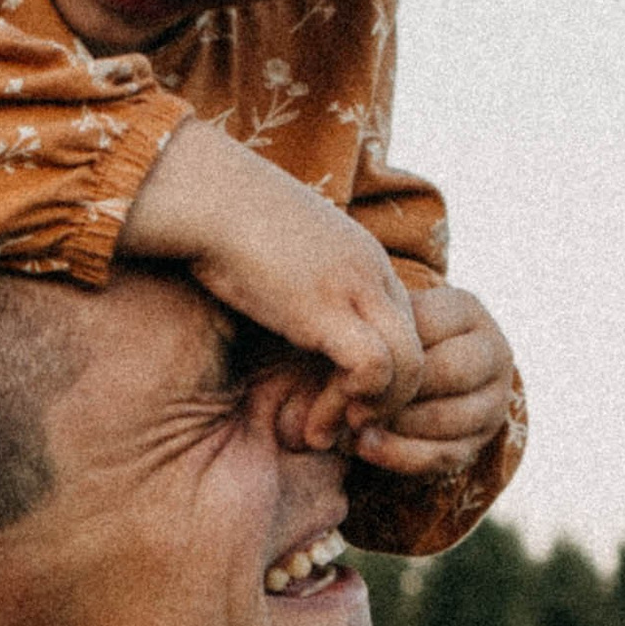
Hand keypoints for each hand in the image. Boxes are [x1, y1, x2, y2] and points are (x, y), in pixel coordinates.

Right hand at [118, 125, 421, 440]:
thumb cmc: (222, 222)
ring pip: (409, 369)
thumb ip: (299, 284)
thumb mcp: (279, 254)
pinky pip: (372, 368)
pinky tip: (313, 419)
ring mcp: (356, 288)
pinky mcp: (327, 307)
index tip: (341, 403)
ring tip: (325, 432)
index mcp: (365, 261)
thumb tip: (282, 312)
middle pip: (420, 354)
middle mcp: (373, 273)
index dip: (382, 379)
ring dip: (371, 413)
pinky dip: (349, 403)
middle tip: (345, 429)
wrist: (203, 193)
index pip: (407, 332)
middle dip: (387, 405)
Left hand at [348, 285, 517, 478]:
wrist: (404, 379)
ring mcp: (494, 399)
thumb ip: (359, 341)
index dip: (384, 350)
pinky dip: (402, 455)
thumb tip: (333, 376)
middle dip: (397, 393)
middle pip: (451, 371)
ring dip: (397, 427)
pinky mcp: (482, 439)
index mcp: (467, 311)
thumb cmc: (383, 343)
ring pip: (451, 417)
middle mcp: (493, 352)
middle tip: (350, 405)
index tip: (341, 365)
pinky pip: (446, 454)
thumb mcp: (374, 327)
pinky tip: (366, 447)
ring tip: (353, 427)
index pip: (427, 327)